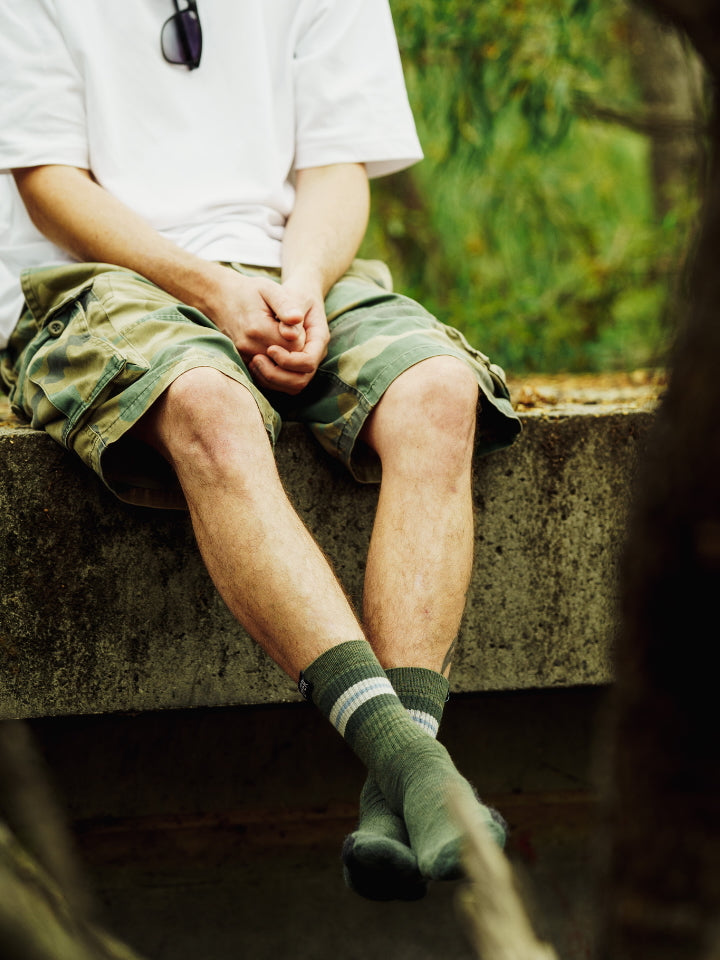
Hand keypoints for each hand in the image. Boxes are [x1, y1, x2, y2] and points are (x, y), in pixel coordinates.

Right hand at [204, 269, 327, 394]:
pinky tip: (276, 347)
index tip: (295, 323)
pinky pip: (267, 374)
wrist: (221, 298)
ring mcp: (245, 357)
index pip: (295, 347)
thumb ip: (286, 304)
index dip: (302, 337)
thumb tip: (298, 319)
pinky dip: (276, 364)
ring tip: (281, 337)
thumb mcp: (270, 289)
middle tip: (289, 330)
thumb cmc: (249, 292)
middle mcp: (250, 348)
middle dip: (295, 349)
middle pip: (287, 362)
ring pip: (278, 371)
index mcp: (259, 329)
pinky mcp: (243, 362)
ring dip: (286, 358)